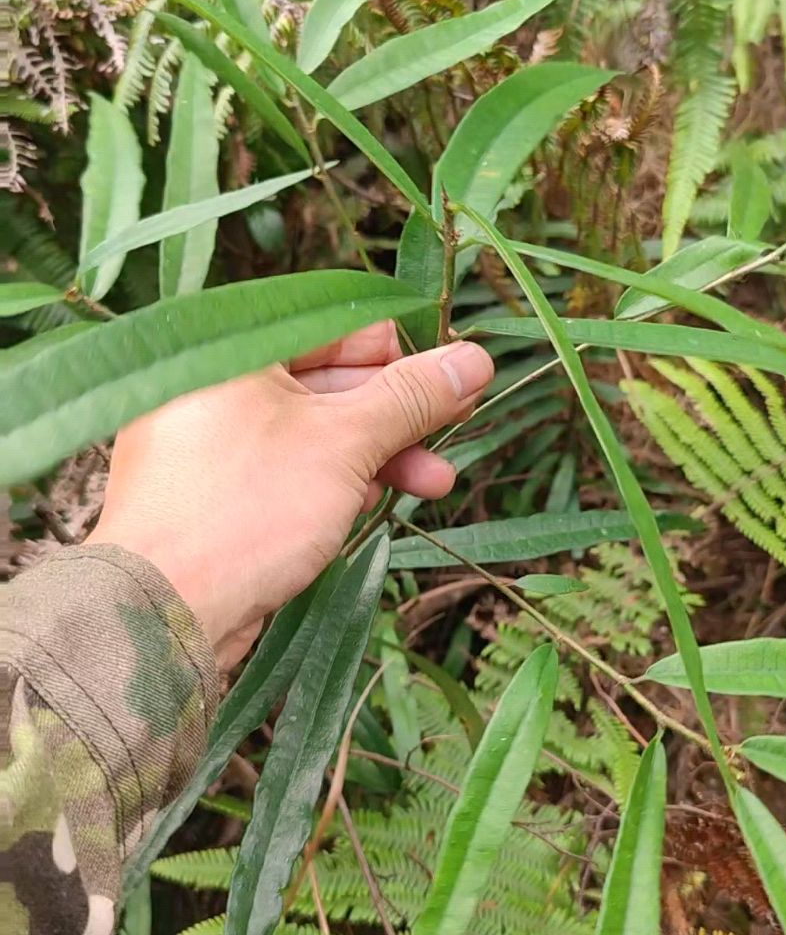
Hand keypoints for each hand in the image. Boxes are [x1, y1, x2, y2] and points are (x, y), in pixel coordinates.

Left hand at [87, 324, 493, 665]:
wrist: (163, 611)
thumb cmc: (244, 510)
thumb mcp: (343, 443)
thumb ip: (410, 398)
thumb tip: (474, 358)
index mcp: (226, 345)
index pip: (332, 322)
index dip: (400, 349)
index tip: (454, 376)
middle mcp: (211, 383)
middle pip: (325, 378)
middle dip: (398, 410)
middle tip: (460, 423)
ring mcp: (209, 440)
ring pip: (310, 431)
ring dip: (378, 452)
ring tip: (436, 481)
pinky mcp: (214, 492)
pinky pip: (285, 469)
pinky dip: (333, 480)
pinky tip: (379, 499)